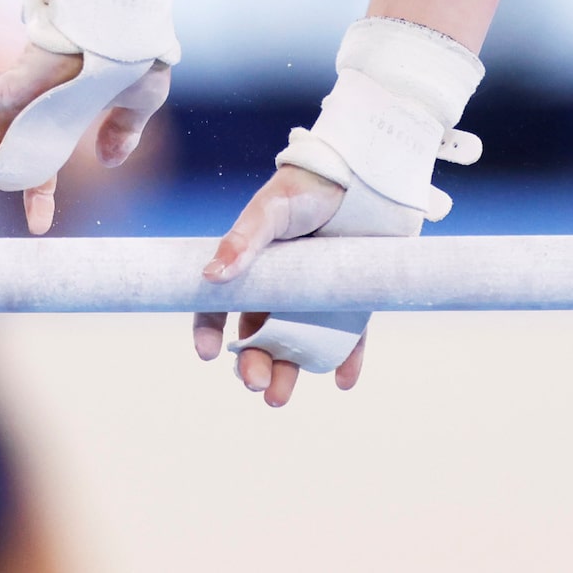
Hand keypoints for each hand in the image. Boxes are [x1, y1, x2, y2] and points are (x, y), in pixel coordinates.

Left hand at [0, 46, 170, 233]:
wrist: (134, 20)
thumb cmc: (136, 51)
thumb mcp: (138, 102)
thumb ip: (123, 130)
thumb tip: (110, 161)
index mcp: (60, 116)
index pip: (39, 161)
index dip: (37, 195)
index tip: (39, 228)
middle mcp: (34, 107)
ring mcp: (24, 93)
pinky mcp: (18, 79)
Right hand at [190, 165, 362, 405]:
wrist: (365, 176)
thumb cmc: (309, 186)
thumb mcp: (270, 210)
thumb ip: (243, 240)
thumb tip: (210, 276)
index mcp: (254, 266)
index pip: (222, 305)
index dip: (209, 329)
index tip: (207, 352)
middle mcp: (283, 289)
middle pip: (258, 337)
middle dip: (251, 365)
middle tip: (255, 384)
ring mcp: (318, 298)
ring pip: (297, 346)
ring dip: (288, 373)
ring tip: (280, 396)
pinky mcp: (353, 301)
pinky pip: (349, 340)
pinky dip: (346, 362)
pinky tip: (342, 379)